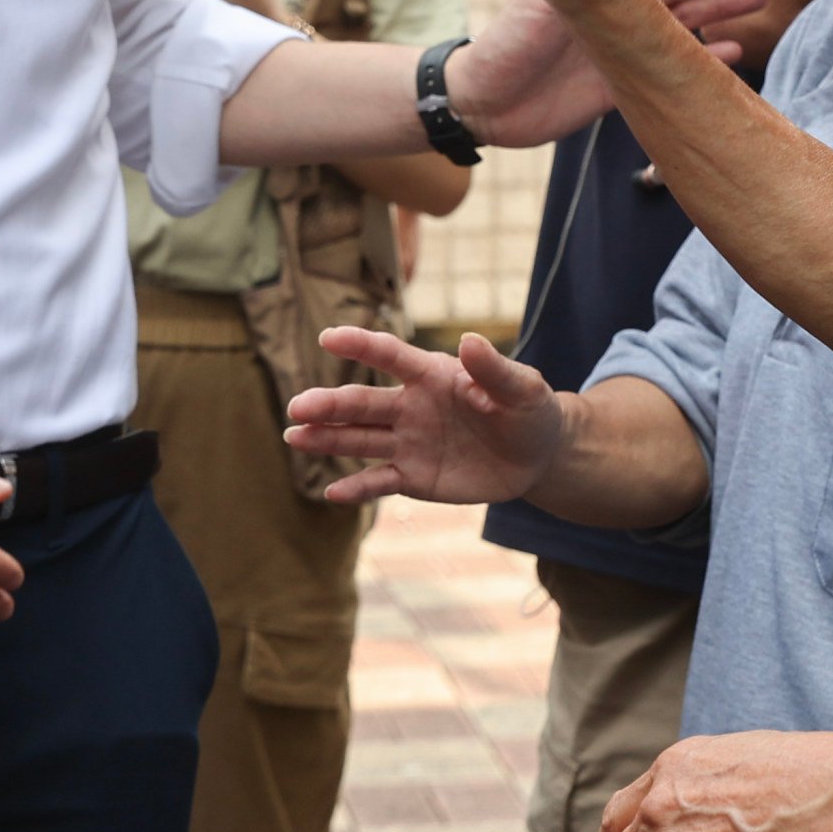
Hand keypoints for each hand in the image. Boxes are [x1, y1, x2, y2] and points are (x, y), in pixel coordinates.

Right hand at [282, 326, 567, 505]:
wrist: (537, 457)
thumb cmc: (529, 411)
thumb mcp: (523, 388)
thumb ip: (494, 370)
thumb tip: (469, 340)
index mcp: (432, 375)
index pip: (389, 355)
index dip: (360, 345)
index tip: (328, 337)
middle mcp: (410, 406)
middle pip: (362, 403)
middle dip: (329, 404)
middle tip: (297, 407)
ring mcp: (408, 442)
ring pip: (359, 439)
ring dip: (326, 439)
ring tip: (295, 437)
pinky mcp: (413, 476)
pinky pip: (379, 481)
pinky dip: (356, 488)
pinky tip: (331, 494)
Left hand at [442, 0, 770, 144]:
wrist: (486, 101)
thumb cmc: (508, 42)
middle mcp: (619, 6)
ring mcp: (626, 44)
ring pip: (686, 17)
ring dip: (723, 7)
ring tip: (762, 2)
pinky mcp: (626, 82)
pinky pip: (676, 65)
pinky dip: (707, 56)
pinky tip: (738, 52)